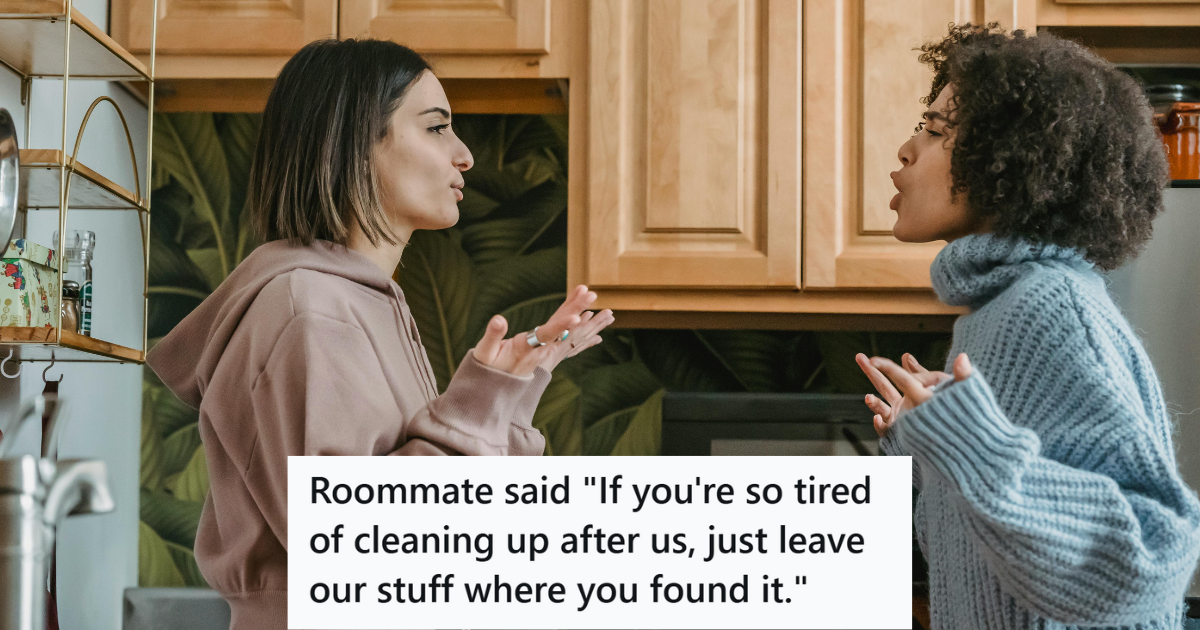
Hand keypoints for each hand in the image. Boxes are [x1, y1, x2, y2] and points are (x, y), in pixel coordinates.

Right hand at [472, 285, 604, 376]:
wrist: (494, 390)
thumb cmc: (487, 370)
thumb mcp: (484, 354)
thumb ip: (492, 337)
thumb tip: (499, 319)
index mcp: (525, 349)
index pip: (546, 335)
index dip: (561, 325)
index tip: (576, 317)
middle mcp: (539, 350)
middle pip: (561, 328)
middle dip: (576, 309)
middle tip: (592, 294)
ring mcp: (543, 350)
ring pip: (564, 329)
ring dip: (578, 312)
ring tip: (591, 295)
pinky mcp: (543, 347)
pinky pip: (560, 331)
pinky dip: (571, 320)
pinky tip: (585, 314)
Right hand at [855, 352, 972, 436]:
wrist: (956, 447)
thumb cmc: (955, 418)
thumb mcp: (952, 393)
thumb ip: (947, 376)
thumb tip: (953, 356)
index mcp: (914, 393)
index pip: (898, 376)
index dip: (887, 366)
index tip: (876, 358)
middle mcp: (903, 405)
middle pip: (882, 385)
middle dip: (870, 371)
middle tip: (859, 356)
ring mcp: (899, 420)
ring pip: (881, 408)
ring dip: (873, 402)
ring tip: (869, 398)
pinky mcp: (897, 435)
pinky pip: (884, 429)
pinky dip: (878, 424)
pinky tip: (877, 419)